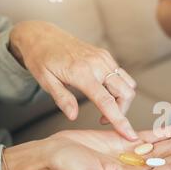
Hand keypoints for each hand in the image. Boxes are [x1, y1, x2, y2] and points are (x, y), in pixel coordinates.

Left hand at [9, 21, 136, 139]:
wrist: (42, 35)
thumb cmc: (41, 58)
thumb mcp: (45, 81)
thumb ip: (62, 99)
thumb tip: (73, 116)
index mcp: (81, 72)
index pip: (106, 101)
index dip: (119, 120)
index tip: (129, 134)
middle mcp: (97, 64)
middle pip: (125, 93)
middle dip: (122, 110)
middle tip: (104, 117)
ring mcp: (103, 58)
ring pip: (128, 84)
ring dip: (122, 99)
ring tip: (104, 104)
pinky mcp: (105, 55)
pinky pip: (122, 75)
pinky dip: (119, 87)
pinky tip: (104, 91)